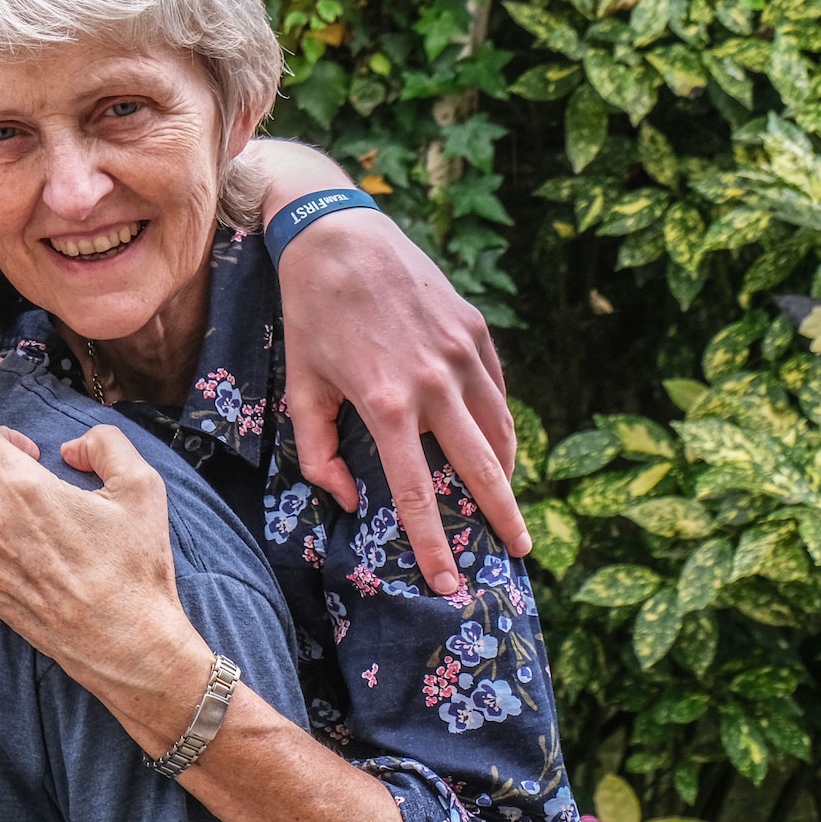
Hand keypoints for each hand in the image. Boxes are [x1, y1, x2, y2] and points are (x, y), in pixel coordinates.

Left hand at [0, 421, 209, 729]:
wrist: (124, 639)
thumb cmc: (134, 566)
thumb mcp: (140, 487)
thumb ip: (105, 444)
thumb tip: (71, 448)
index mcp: (22, 488)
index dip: (2, 436)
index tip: (29, 454)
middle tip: (18, 482)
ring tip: (10, 513)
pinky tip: (8, 545)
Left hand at [276, 209, 526, 594]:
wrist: (338, 237)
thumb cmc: (311, 316)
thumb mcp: (301, 387)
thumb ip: (320, 450)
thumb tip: (349, 500)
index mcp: (387, 405)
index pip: (416, 494)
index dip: (434, 546)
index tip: (450, 585)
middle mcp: (435, 384)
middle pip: (482, 470)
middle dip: (503, 518)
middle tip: (519, 554)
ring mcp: (463, 355)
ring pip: (500, 431)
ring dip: (507, 473)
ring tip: (508, 505)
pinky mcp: (477, 331)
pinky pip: (497, 393)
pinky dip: (500, 425)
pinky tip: (495, 446)